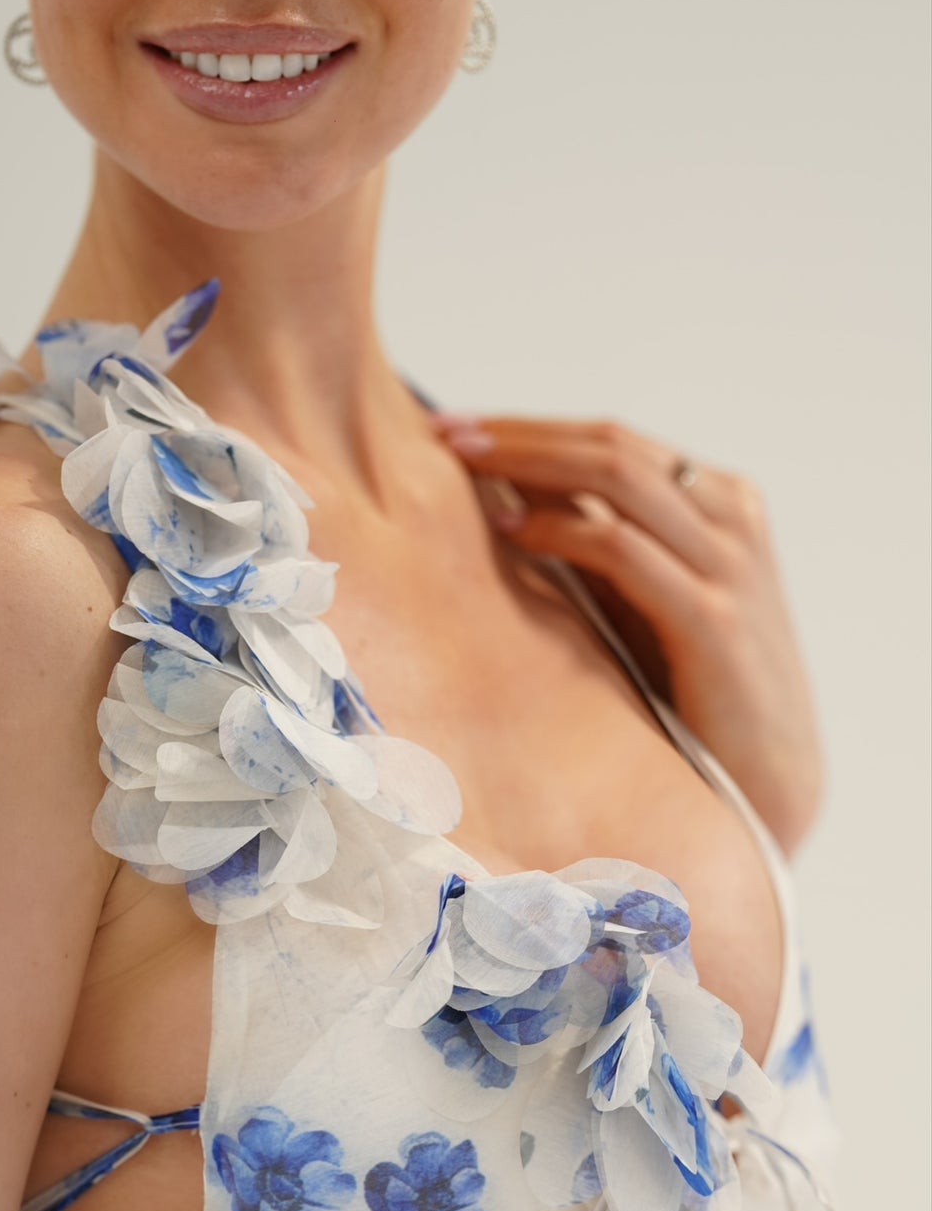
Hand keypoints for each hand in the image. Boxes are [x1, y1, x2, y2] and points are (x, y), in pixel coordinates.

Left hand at [434, 413, 824, 857]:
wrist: (767, 781)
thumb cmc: (695, 696)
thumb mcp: (647, 606)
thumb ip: (601, 554)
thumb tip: (505, 504)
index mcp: (720, 504)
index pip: (613, 442)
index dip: (530, 429)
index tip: (455, 429)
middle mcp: (731, 517)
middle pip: (610, 446)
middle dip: (517, 434)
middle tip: (441, 431)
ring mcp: (728, 564)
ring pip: (618, 477)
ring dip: (529, 462)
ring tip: (459, 463)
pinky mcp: (713, 618)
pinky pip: (624, 550)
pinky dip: (560, 531)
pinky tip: (508, 529)